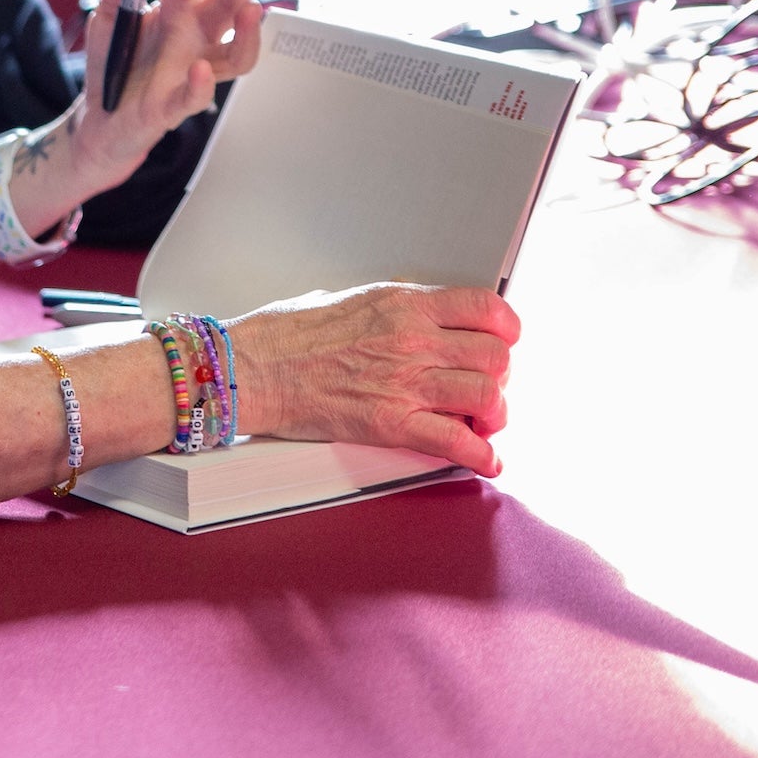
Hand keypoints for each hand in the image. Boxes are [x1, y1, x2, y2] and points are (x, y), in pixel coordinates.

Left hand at [72, 0, 263, 189]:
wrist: (99, 118)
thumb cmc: (115, 62)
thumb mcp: (109, 13)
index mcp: (181, 6)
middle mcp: (196, 35)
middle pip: (231, 3)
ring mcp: (191, 71)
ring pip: (237, 55)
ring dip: (246, 33)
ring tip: (249, 9)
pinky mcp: (172, 106)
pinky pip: (197, 98)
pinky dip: (201, 85)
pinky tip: (199, 70)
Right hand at [230, 282, 521, 475]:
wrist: (251, 368)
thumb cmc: (286, 334)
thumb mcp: (352, 297)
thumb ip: (397, 307)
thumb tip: (422, 314)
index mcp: (404, 303)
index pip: (485, 306)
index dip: (506, 326)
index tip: (504, 337)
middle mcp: (412, 340)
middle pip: (495, 355)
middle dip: (500, 373)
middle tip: (487, 383)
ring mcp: (404, 382)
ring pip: (487, 396)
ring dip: (493, 413)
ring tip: (482, 419)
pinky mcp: (390, 423)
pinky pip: (456, 442)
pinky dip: (481, 456)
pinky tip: (486, 460)